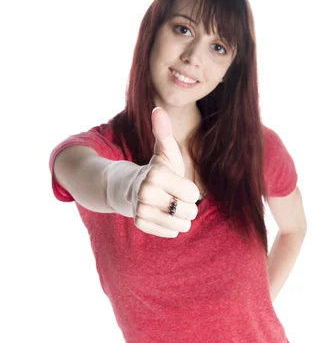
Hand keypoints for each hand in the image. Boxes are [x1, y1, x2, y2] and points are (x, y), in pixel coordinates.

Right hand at [132, 107, 199, 237]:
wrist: (130, 188)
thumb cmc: (158, 170)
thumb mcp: (164, 152)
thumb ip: (164, 133)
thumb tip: (157, 109)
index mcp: (156, 174)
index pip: (193, 194)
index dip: (190, 191)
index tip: (178, 184)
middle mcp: (145, 193)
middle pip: (188, 211)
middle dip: (186, 206)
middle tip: (173, 197)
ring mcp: (141, 210)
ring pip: (181, 225)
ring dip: (180, 218)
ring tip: (168, 206)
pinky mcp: (140, 224)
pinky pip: (170, 233)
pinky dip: (170, 227)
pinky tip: (161, 214)